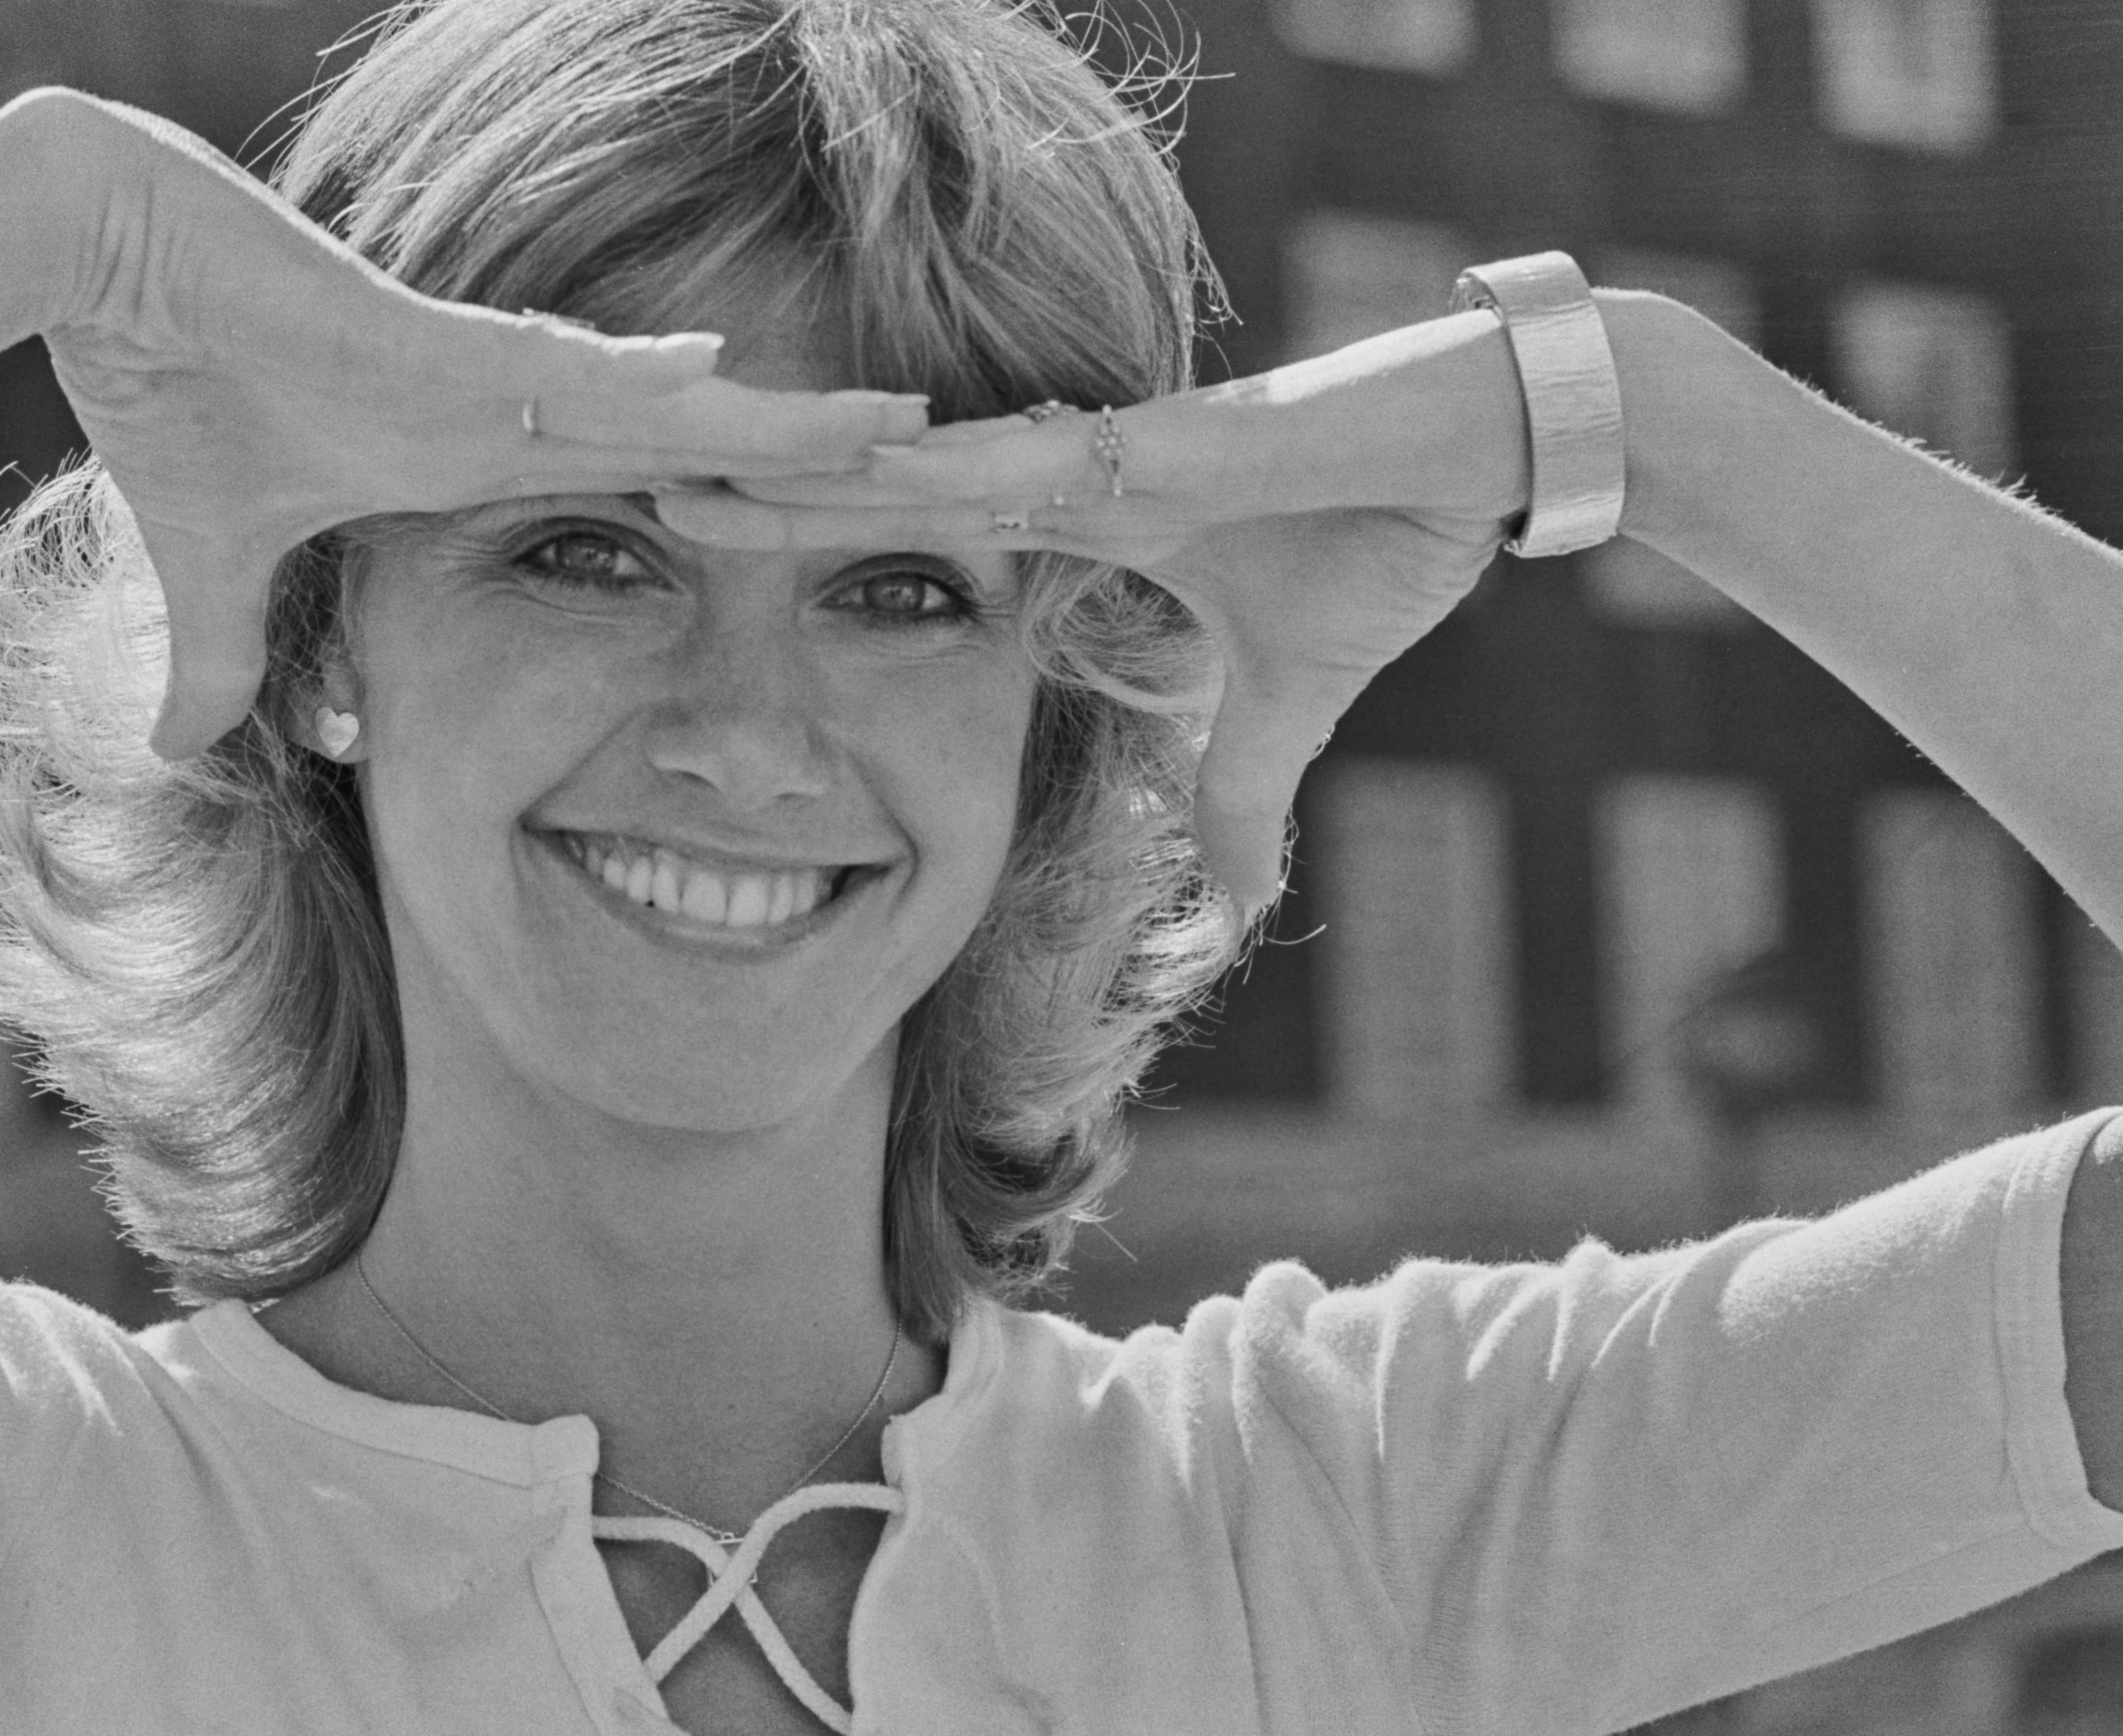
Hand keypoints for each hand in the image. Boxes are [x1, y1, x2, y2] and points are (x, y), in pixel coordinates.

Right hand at [8, 93, 927, 755]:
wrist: (99, 267)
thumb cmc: (168, 386)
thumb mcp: (213, 568)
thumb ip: (224, 659)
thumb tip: (185, 751)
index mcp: (486, 460)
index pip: (648, 487)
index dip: (742, 505)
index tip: (829, 535)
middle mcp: (513, 415)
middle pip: (700, 445)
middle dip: (809, 468)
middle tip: (930, 484)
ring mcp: (487, 380)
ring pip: (672, 404)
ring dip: (779, 421)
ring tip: (900, 431)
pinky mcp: (436, 352)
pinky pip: (565, 368)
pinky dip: (648, 378)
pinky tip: (738, 381)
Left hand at [651, 316, 1526, 907]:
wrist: (1478, 467)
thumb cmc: (1380, 552)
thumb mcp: (1289, 710)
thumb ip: (1242, 797)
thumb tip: (1237, 908)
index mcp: (1088, 524)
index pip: (919, 532)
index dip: (820, 535)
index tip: (717, 551)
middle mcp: (1077, 474)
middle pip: (887, 481)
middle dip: (772, 489)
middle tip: (644, 492)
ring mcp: (1115, 450)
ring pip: (933, 451)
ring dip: (820, 462)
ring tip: (698, 463)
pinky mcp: (1173, 440)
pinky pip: (1045, 449)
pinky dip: (957, 457)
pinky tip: (865, 454)